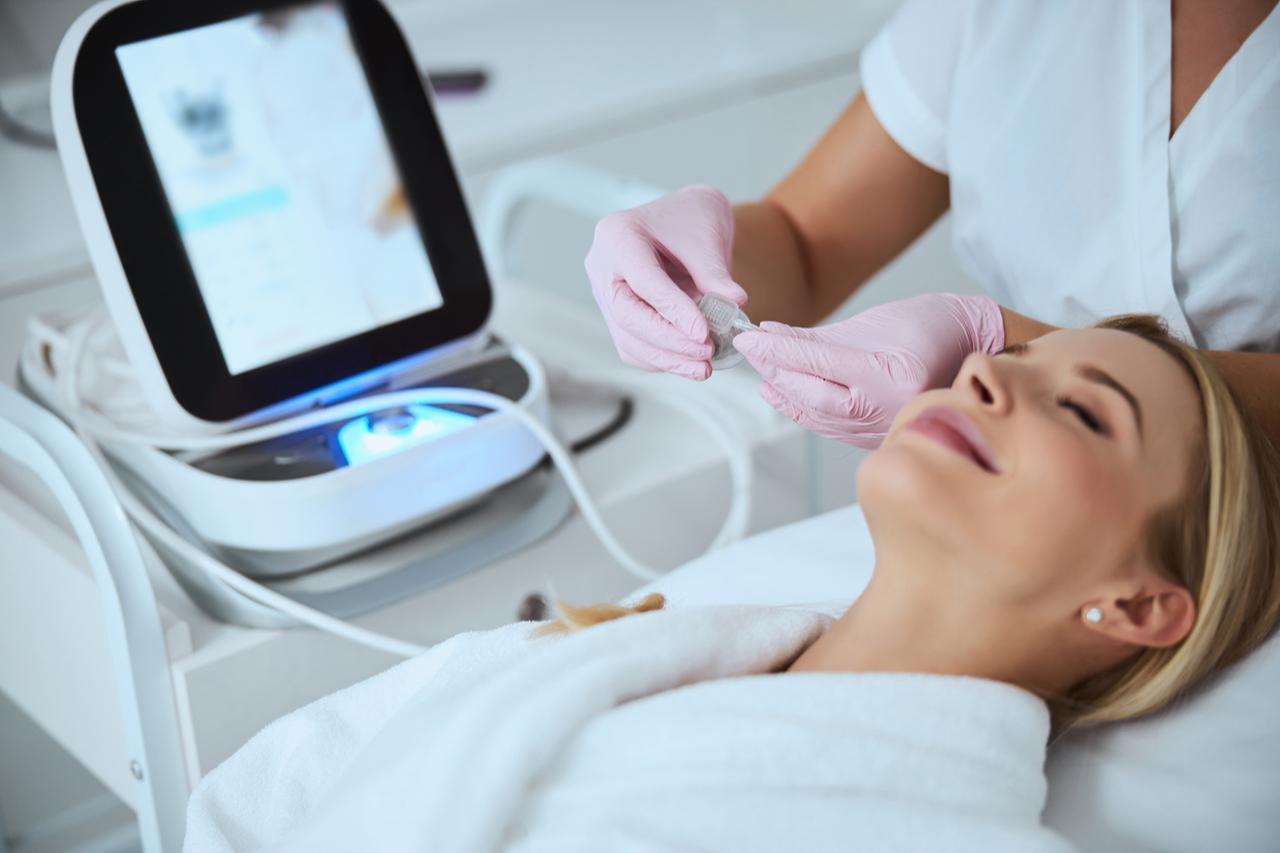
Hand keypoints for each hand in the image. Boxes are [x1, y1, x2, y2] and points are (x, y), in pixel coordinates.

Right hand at [585, 186, 747, 380]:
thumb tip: (735, 302)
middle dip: (669, 340)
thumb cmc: (692, 218)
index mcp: (617, 235)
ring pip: (628, 339)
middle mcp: (602, 267)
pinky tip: (690, 364)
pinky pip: (634, 347)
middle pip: (628, 316)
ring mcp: (605, 294)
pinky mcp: (617, 316)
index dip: (673, 311)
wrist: (685, 219)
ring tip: (703, 366)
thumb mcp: (707, 236)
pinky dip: (662, 359)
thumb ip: (715, 272)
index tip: (702, 333)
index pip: (643, 281)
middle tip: (705, 351)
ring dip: (667, 358)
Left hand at [733, 293, 1005, 447]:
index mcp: (889, 374)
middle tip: (749, 351)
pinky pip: (832, 428)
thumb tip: (773, 336)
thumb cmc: (933, 327)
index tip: (747, 337)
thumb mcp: (878, 321)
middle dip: (775, 372)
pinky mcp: (880, 438)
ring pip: (818, 416)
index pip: (817, 362)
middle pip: (812, 396)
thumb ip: (824, 336)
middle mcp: (886, 408)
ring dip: (784, 394)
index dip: (776, 349)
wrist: (980, 353)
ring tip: (762, 372)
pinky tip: (784, 395)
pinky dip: (804, 411)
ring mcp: (884, 429)